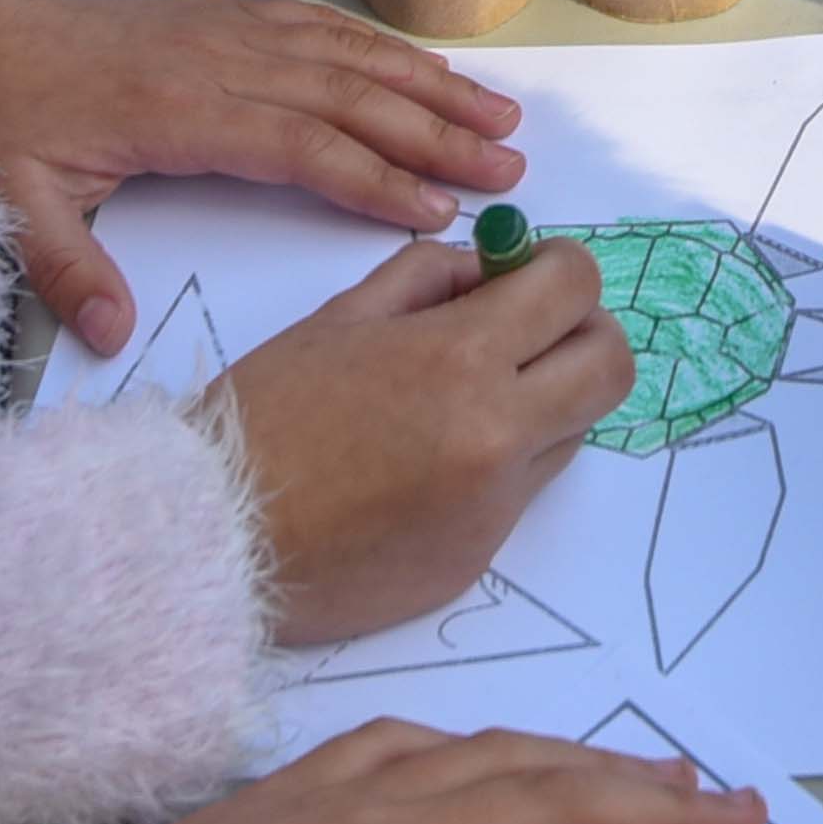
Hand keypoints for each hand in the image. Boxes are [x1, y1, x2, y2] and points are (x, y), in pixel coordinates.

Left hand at [0, 0, 523, 351]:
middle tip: (509, 169)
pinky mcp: (228, 15)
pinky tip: (430, 69)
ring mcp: (230, 31)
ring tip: (501, 116)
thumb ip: (68, 268)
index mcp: (179, 114)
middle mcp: (221, 63)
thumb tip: (109, 336)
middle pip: (349, 97)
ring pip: (350, 56)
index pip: (301, 147)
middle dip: (435, 134)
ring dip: (430, 85)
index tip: (437, 212)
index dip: (372, 179)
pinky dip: (385, 48)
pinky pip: (324, 28)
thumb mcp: (16, 201)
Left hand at [36, 723, 756, 823]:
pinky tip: (497, 752)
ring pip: (494, 758)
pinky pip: (414, 739)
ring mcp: (338, 798)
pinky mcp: (293, 789)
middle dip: (656, 806)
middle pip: (550, 799)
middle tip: (741, 810)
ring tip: (663, 774)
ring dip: (587, 761)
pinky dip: (482, 740)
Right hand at [211, 233, 640, 640]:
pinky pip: (518, 493)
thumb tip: (491, 266)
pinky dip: (494, 466)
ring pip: (572, 433)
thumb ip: (428, 279)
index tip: (530, 272)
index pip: (575, 290)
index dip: (559, 269)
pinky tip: (424, 464)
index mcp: (460, 363)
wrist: (212, 540)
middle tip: (534, 330)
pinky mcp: (478, 557)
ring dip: (543, 401)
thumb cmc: (262, 419)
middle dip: (583, 333)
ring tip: (462, 400)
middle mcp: (496, 437)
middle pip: (610, 368)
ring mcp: (493, 507)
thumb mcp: (340, 319)